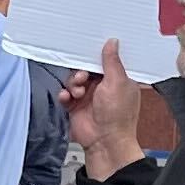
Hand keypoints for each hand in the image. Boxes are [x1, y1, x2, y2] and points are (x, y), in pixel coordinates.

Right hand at [61, 38, 148, 177]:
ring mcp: (90, 96)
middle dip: (81, 71)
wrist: (104, 142)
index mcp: (119, 79)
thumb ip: (112, 62)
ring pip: (74, 79)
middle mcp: (104, 86)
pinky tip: (67, 98)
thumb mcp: (117, 83)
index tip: (88, 49)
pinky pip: (66, 94)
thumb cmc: (117, 116)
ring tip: (77, 92)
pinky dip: (65, 94)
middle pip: (86, 68)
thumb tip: (113, 42)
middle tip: (82, 76)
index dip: (97, 55)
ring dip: (73, 83)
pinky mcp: (76, 106)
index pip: (107, 60)